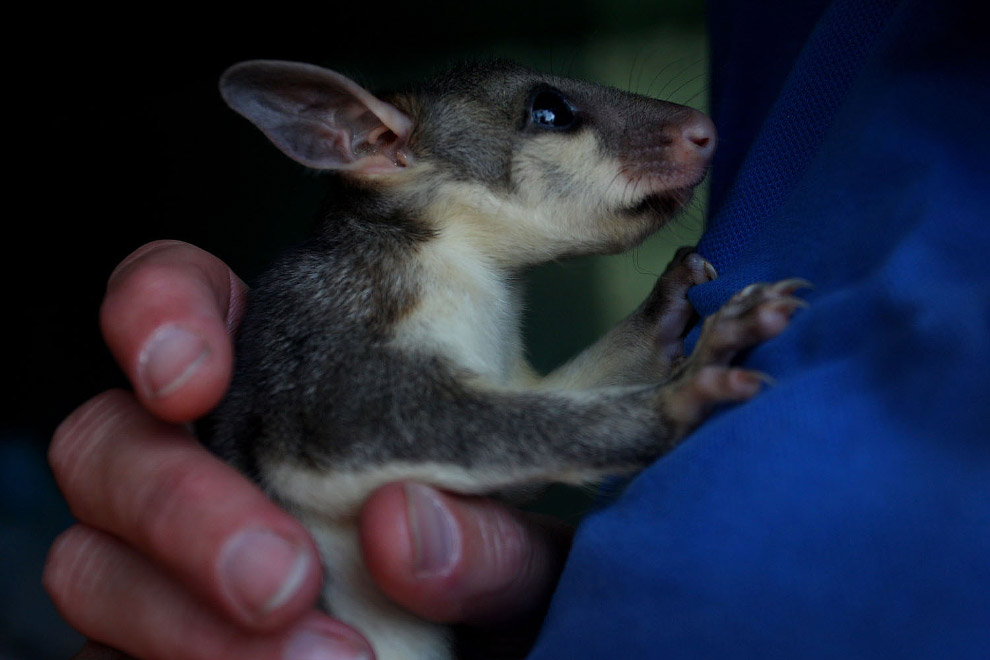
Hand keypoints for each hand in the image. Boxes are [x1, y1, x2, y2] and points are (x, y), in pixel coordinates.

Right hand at [44, 240, 570, 659]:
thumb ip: (490, 539)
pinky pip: (105, 655)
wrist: (464, 657)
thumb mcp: (514, 551)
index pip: (180, 301)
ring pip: (88, 564)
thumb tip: (406, 530)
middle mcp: (200, 457)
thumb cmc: (488, 578)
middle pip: (105, 440)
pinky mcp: (140, 642)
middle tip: (283, 578)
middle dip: (176, 504)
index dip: (157, 310)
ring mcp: (156, 559)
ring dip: (181, 619)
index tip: (195, 379)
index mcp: (280, 383)